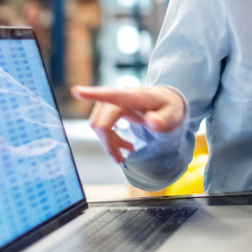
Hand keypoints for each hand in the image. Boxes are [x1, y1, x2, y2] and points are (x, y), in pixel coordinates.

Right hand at [71, 86, 185, 163]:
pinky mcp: (111, 107)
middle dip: (108, 142)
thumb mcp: (174, 115)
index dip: (94, 94)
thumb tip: (152, 123)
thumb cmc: (170, 108)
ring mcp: (114, 101)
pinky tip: (122, 146)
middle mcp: (122, 96)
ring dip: (108, 141)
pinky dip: (108, 138)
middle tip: (120, 160)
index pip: (113, 95)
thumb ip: (164, 120)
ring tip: (125, 153)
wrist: (167, 102)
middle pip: (103, 120)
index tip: (77, 91)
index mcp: (136, 96)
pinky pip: (102, 124)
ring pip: (99, 124)